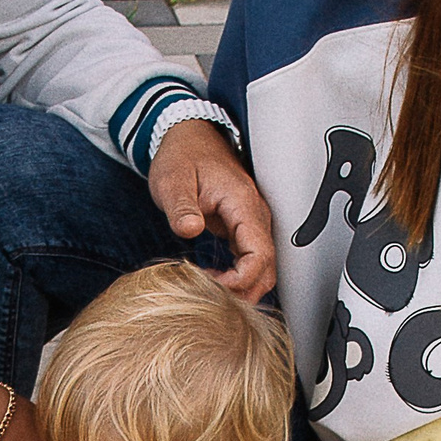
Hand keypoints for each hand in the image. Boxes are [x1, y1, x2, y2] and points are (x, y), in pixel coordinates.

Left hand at [147, 120, 276, 303]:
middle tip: (212, 301)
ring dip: (243, 287)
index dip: (241, 279)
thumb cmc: (183, 156)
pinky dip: (239, 277)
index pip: (260, 254)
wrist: (188, 139)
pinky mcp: (242, 228)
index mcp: (243, 203)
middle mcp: (255, 215)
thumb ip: (182, 206)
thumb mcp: (173, 179)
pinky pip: (251, 260)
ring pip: (262, 267)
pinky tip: (215, 283)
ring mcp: (251, 223)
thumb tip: (189, 230)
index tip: (214, 286)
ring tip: (212, 295)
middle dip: (244, 291)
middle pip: (267, 268)